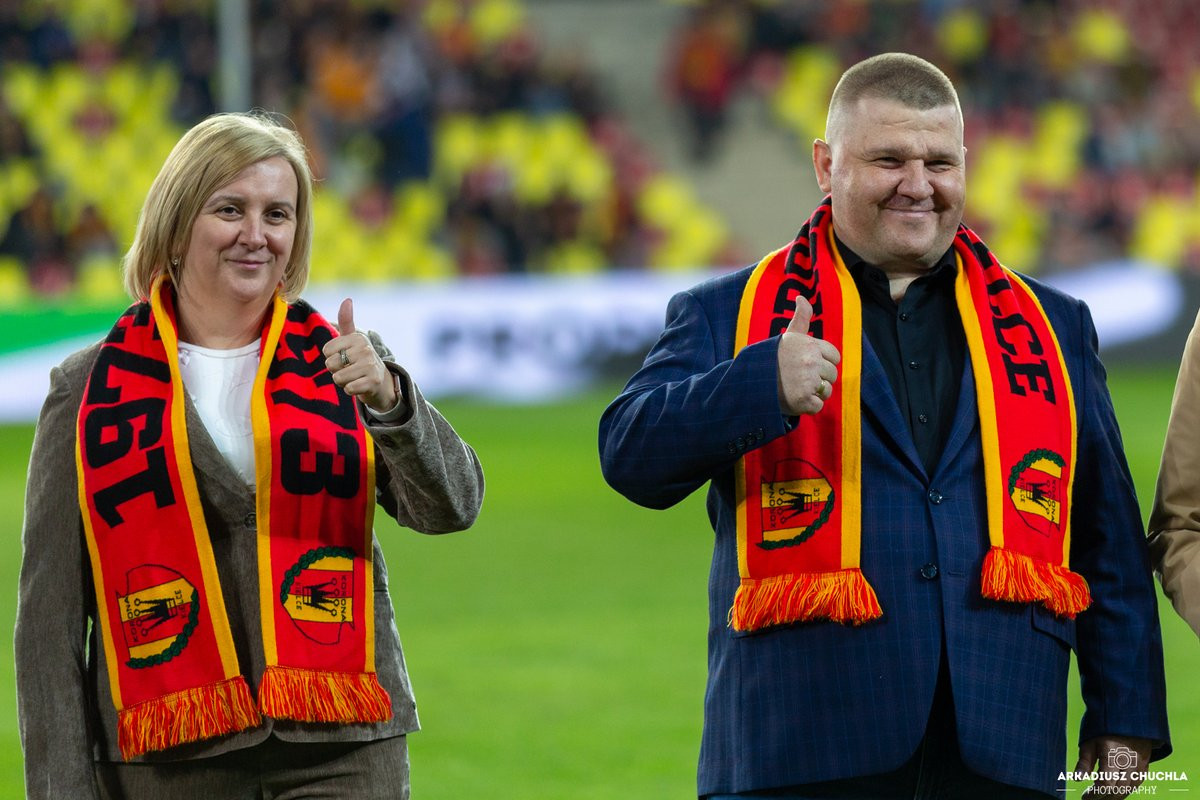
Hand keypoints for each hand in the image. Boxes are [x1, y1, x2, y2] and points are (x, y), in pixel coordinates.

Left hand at [322, 298, 400, 412]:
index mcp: (357, 338)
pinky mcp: (373, 381)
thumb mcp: (352, 340)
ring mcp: (370, 365)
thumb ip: (346, 321)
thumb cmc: (360, 359)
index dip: (331, 357)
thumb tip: (347, 299)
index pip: (326, 350)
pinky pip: (348, 389)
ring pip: (338, 377)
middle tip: (349, 369)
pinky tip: (359, 386)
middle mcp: (365, 349)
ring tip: (353, 378)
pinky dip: (350, 390)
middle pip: (330, 364)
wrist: (381, 381)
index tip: (344, 358)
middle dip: (336, 371)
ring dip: (342, 382)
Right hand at [776, 295, 840, 415]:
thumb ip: (801, 317)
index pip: (834, 356)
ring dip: (815, 393)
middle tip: (799, 379)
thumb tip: (801, 297)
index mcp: (810, 345)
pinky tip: (795, 399)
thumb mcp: (788, 336)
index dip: (823, 362)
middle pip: (832, 375)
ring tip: (797, 388)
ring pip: (827, 391)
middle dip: (819, 379)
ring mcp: (808, 381)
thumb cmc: (773, 358)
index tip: (808, 365)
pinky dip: (808, 406)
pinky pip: (818, 406)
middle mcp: (811, 362)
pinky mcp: (804, 400)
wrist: (752, 382)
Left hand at [1078, 736, 1151, 796]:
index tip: (1085, 796)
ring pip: (1128, 789)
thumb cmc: (1104, 729)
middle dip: (1103, 797)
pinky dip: (1125, 790)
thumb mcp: (1090, 742)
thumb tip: (1077, 779)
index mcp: (1112, 755)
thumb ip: (1084, 762)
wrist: (1128, 719)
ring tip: (1100, 796)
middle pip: (1117, 789)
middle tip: (1091, 797)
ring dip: (1114, 796)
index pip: (1106, 784)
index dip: (1095, 793)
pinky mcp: (1145, 766)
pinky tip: (1114, 791)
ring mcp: (1139, 765)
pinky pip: (1135, 784)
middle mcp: (1128, 762)